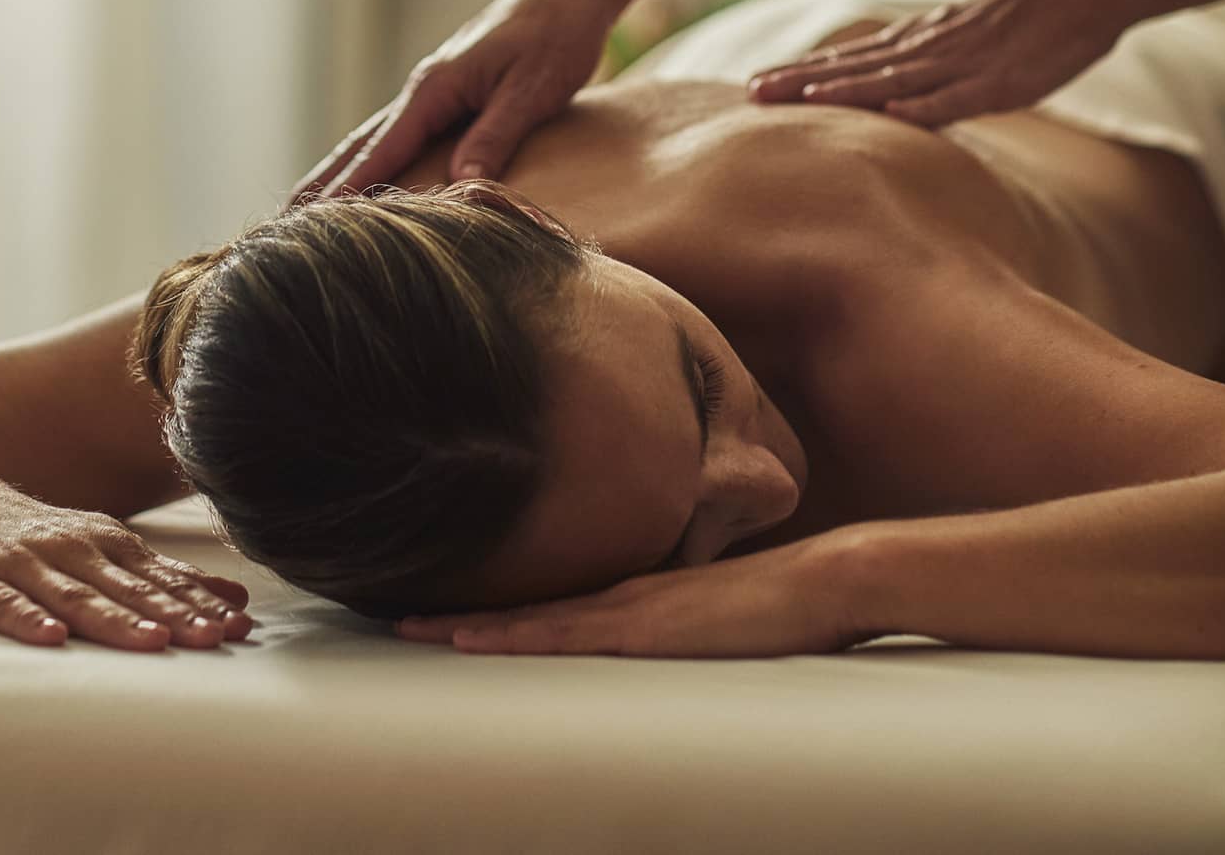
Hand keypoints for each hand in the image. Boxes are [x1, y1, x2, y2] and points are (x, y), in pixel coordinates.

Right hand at [0, 473, 251, 650]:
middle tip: (214, 638)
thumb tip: (235, 596)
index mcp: (108, 545)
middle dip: (175, 613)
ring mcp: (22, 564)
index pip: (163, 578)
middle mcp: (72, 551)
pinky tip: (51, 638)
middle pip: (130, 588)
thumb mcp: (108, 549)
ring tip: (154, 640)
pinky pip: (2, 603)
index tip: (240, 626)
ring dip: (116, 619)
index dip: (202, 603)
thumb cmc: (41, 540)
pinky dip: (27, 619)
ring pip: (75, 596)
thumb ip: (166, 576)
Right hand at [289, 0, 628, 203]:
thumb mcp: (530, 92)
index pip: (381, 151)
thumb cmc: (552, 41)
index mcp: (434, 91)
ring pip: (370, 142)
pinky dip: (368, 164)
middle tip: (282, 224)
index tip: (314, 223)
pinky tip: (359, 183)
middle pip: (357, 147)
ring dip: (335, 175)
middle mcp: (420, 94)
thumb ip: (494, 137)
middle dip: (319, 185)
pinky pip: (394, 140)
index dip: (348, 190)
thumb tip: (461, 186)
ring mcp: (428, 96)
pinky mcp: (443, 100)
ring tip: (303, 210)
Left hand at [395, 533, 877, 656]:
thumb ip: (681, 626)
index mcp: (634, 593)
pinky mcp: (642, 626)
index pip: (550, 602)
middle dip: (462, 616)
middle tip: (399, 617)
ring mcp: (627, 607)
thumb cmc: (781, 605)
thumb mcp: (715, 617)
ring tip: (413, 628)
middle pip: (525, 607)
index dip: (496, 608)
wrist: (825, 581)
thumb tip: (659, 644)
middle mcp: (619, 594)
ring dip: (469, 625)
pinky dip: (512, 635)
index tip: (448, 614)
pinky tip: (475, 638)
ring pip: (529, 618)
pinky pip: (562, 633)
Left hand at [748, 0, 1138, 127]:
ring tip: (803, 97)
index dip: (804, 71)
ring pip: (897, 79)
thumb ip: (927, 64)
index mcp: (922, 43)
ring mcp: (963, 65)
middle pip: (858, 66)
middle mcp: (931, 50)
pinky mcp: (1000, 82)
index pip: (852, 58)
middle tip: (752, 92)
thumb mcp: (966, 40)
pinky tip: (893, 111)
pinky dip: (927, 104)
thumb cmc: (1030, 22)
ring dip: (849, 89)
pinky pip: (959, 96)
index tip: (757, 83)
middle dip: (803, 80)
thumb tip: (891, 91)